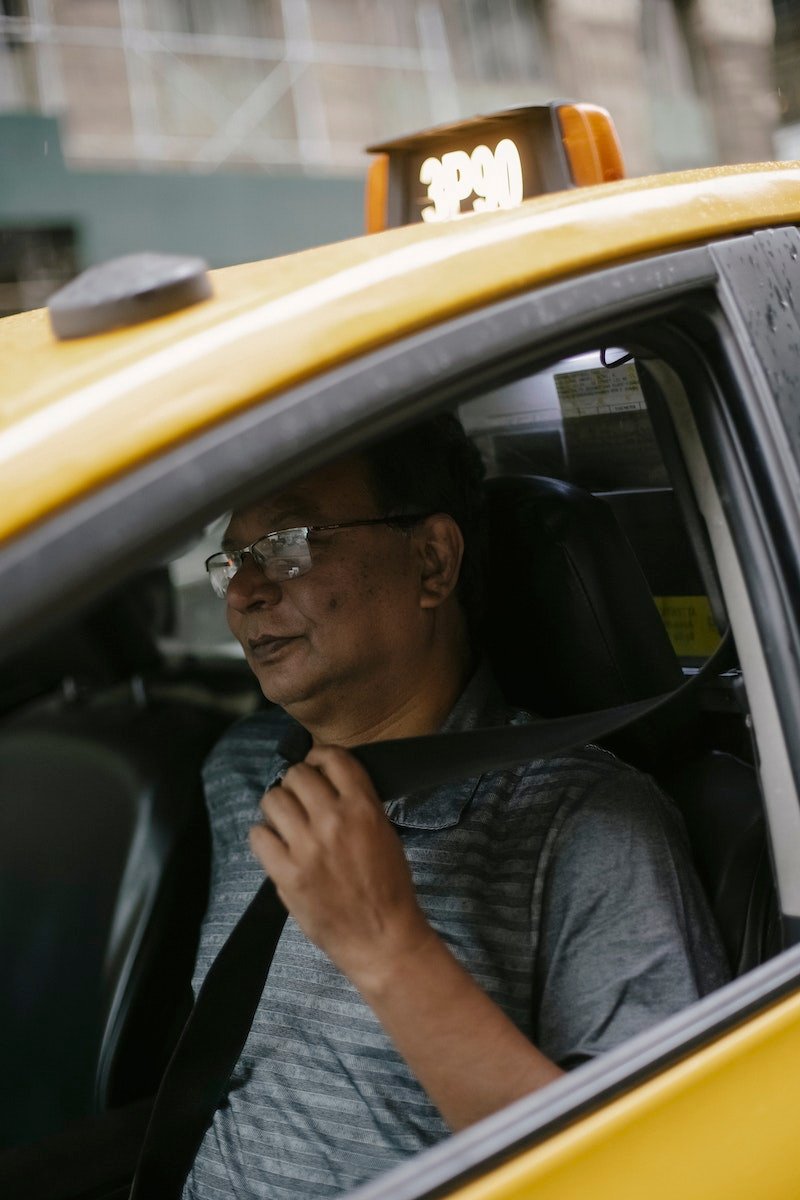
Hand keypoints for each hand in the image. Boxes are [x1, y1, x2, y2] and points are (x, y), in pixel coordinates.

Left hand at [249, 745, 434, 988]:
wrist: (381, 937)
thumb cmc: (388, 886)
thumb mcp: (384, 833)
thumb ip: (357, 804)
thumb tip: (328, 783)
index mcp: (363, 808)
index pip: (333, 758)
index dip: (319, 757)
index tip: (316, 766)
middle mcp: (333, 820)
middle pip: (297, 775)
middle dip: (297, 783)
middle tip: (301, 799)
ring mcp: (306, 847)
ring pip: (273, 799)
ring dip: (278, 806)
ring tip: (286, 821)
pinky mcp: (285, 873)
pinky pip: (258, 834)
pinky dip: (264, 836)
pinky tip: (277, 845)